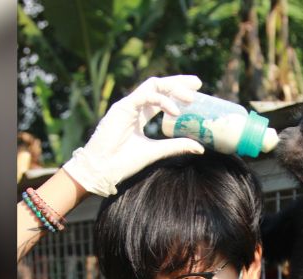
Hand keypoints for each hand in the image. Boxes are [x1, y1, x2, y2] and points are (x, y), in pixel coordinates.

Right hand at [62, 75, 205, 196]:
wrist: (102, 170)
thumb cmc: (123, 162)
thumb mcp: (156, 151)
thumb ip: (176, 146)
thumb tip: (200, 147)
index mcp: (140, 115)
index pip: (160, 96)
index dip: (177, 92)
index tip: (196, 93)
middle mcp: (134, 107)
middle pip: (158, 86)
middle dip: (178, 82)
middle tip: (198, 84)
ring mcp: (128, 105)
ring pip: (153, 85)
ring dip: (173, 89)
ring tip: (191, 99)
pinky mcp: (122, 108)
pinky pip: (146, 96)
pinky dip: (162, 101)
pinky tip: (175, 111)